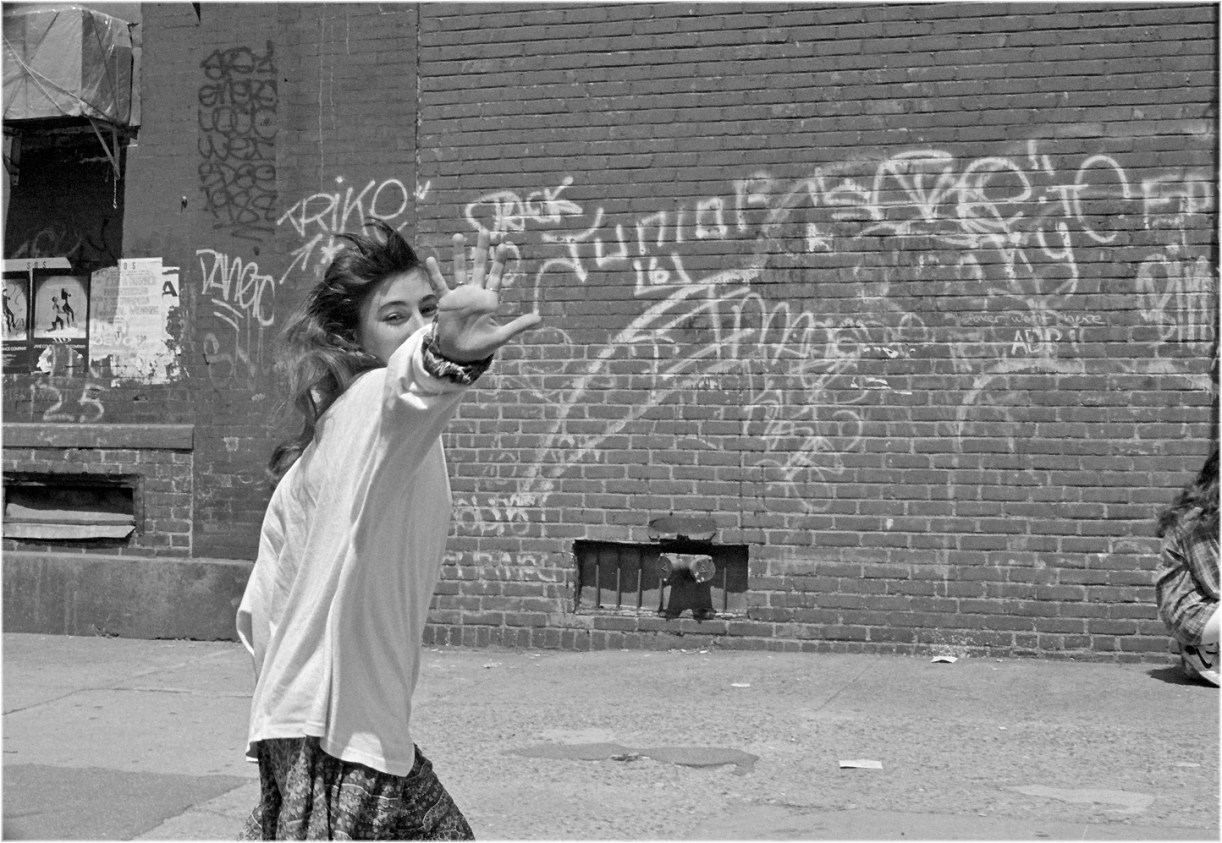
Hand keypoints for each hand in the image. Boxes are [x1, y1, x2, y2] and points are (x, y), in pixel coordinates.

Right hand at [424, 230, 541, 362]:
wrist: (460, 355)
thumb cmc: (481, 346)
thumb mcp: (501, 336)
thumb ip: (518, 326)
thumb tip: (539, 319)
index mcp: (489, 300)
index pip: (496, 276)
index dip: (499, 261)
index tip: (504, 245)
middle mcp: (475, 294)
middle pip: (479, 266)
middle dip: (482, 249)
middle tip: (485, 230)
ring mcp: (460, 296)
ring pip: (460, 270)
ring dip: (459, 254)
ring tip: (459, 236)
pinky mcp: (445, 302)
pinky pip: (439, 285)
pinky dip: (435, 273)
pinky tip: (430, 259)